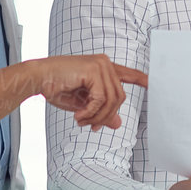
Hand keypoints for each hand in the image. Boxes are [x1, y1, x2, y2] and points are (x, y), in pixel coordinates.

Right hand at [28, 55, 143, 129]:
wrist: (38, 79)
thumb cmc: (56, 88)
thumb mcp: (83, 104)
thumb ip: (101, 111)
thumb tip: (118, 124)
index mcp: (103, 68)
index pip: (128, 74)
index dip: (141, 79)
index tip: (152, 84)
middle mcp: (105, 64)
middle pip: (120, 97)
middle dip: (105, 116)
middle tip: (89, 126)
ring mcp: (101, 65)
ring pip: (112, 100)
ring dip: (97, 116)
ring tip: (82, 121)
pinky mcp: (94, 70)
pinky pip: (101, 99)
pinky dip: (91, 112)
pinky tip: (79, 116)